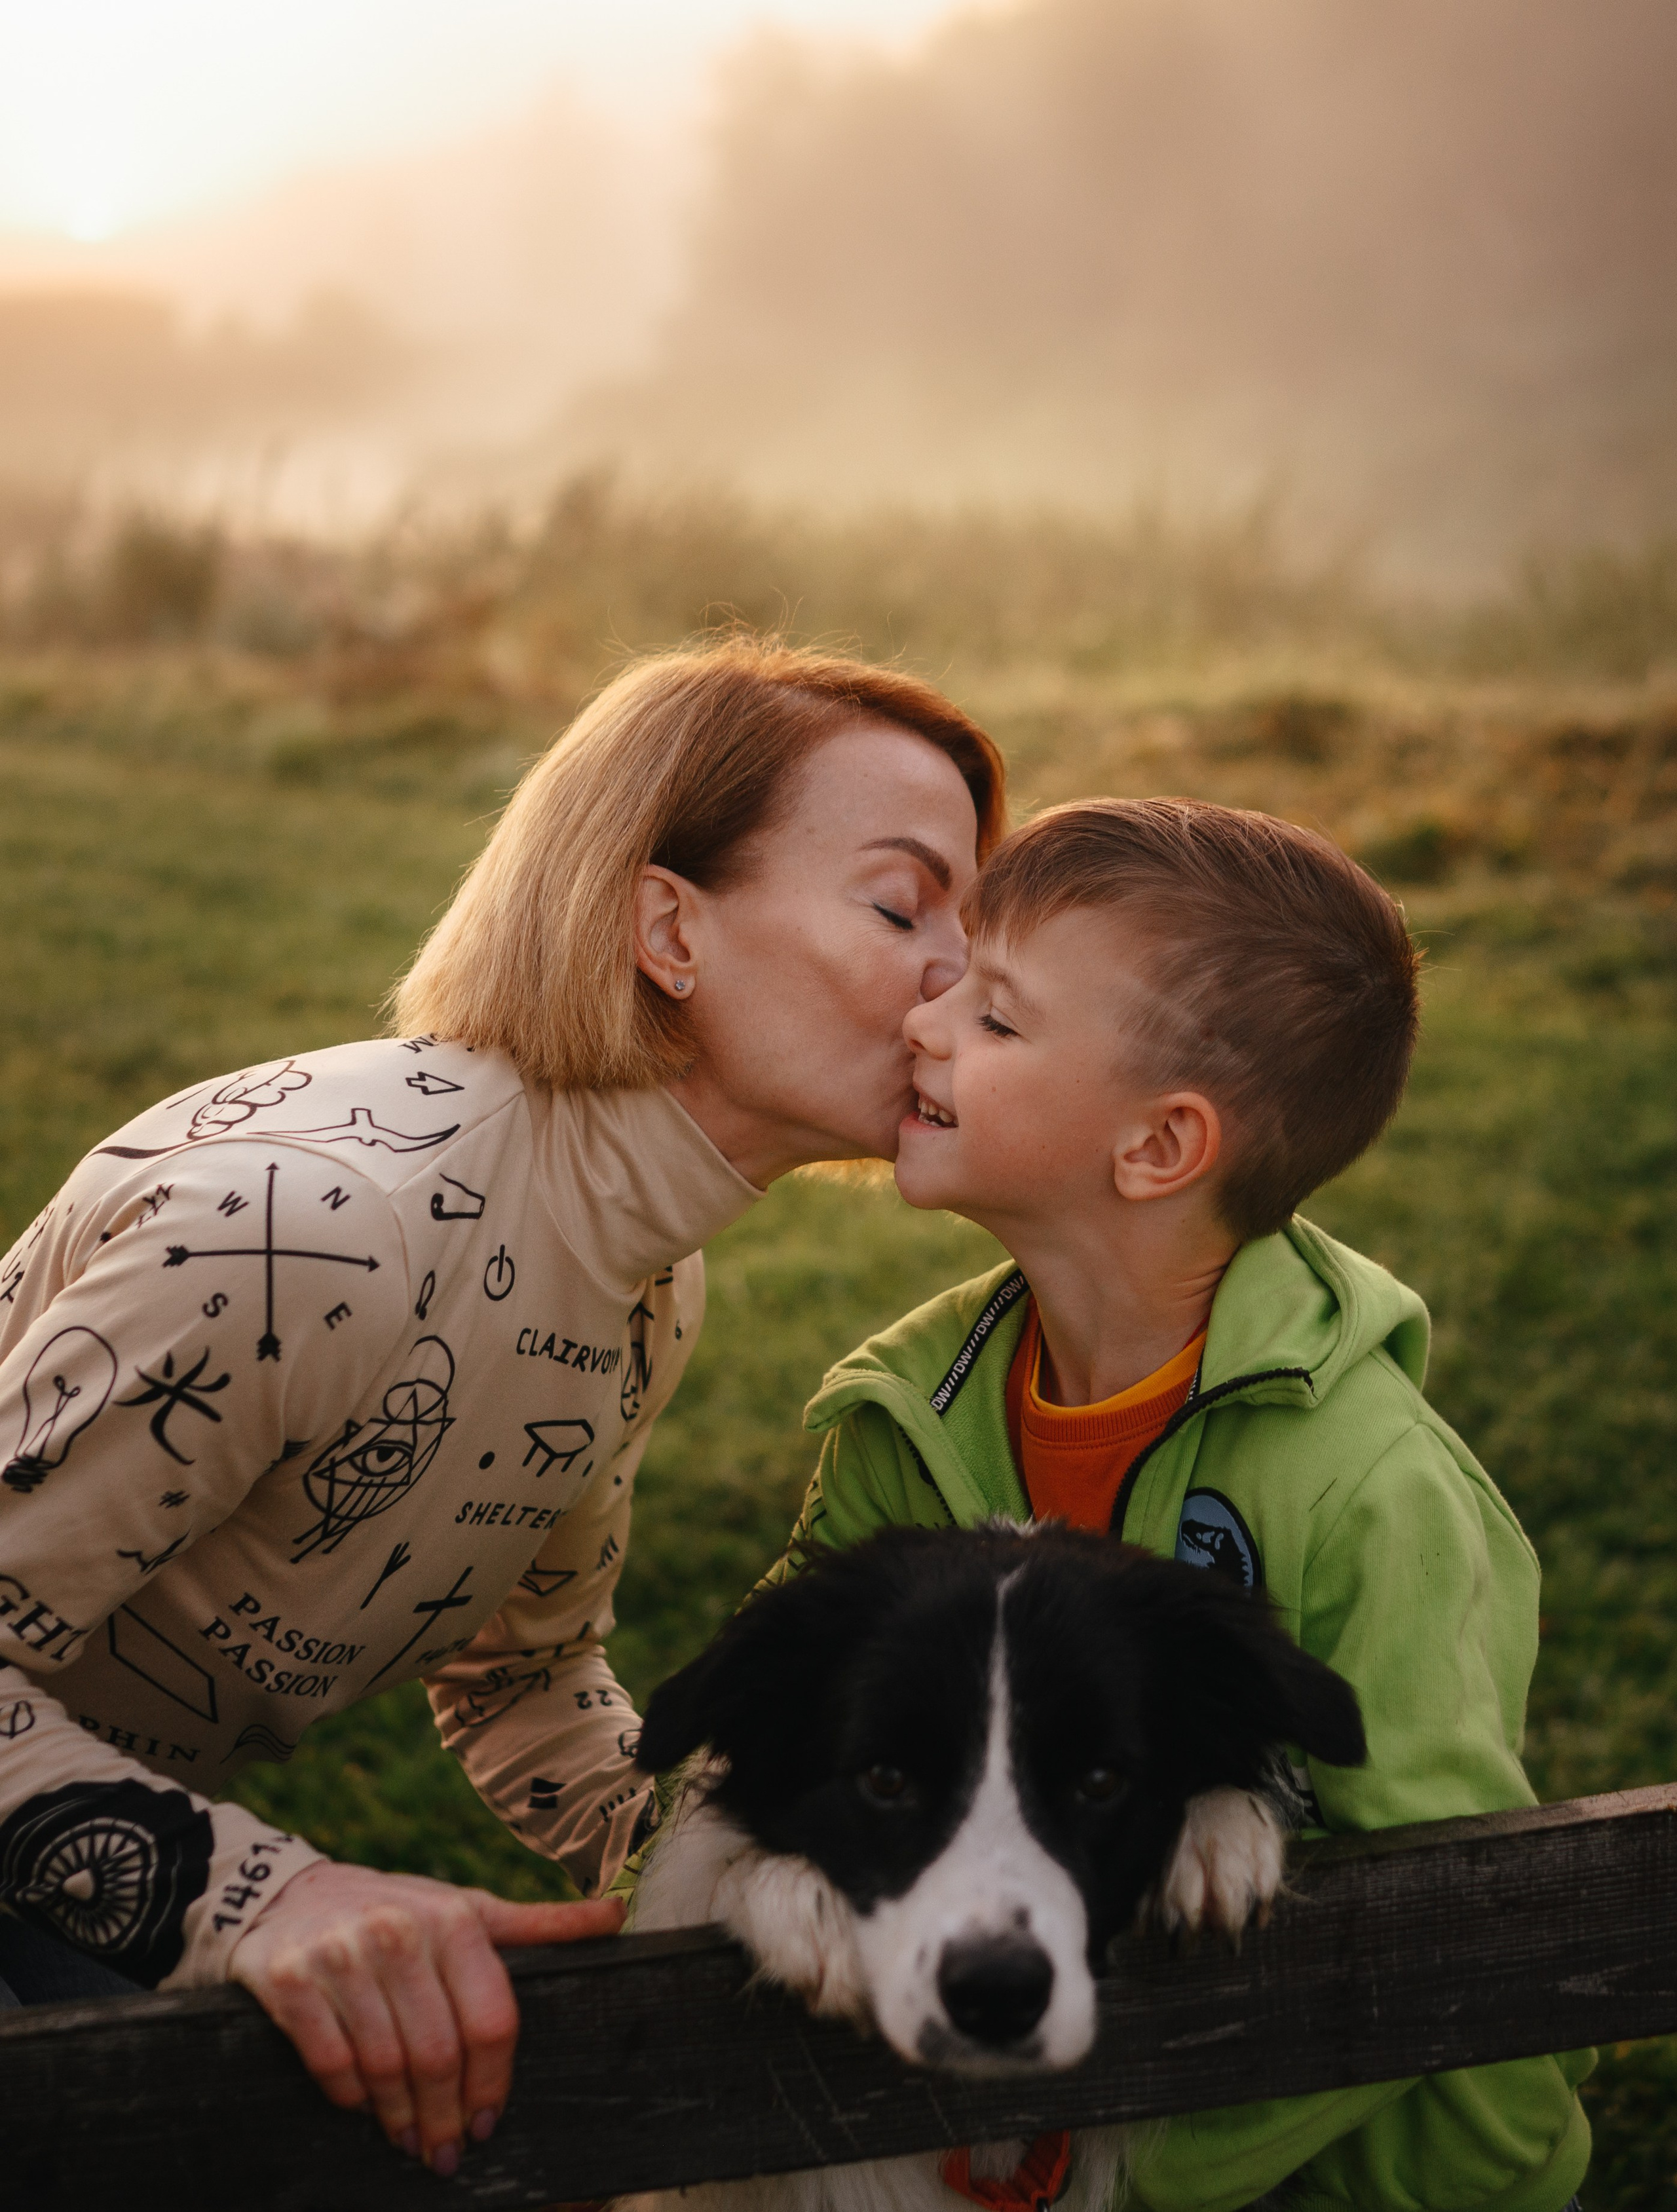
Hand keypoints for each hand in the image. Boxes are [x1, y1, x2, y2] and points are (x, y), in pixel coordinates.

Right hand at [229, 1858, 622, 2173]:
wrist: (292, 1896)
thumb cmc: (400, 1912)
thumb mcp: (468, 1910)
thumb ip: (538, 1925)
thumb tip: (616, 1916)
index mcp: (455, 1919)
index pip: (491, 2021)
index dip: (493, 2084)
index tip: (487, 2124)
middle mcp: (399, 1932)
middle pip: (439, 2054)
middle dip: (446, 2116)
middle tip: (446, 2153)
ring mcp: (342, 1956)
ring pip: (385, 2065)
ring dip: (400, 2117)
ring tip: (410, 2140)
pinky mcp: (290, 1982)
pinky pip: (333, 2063)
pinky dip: (351, 2097)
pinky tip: (363, 2108)